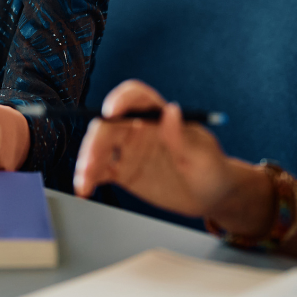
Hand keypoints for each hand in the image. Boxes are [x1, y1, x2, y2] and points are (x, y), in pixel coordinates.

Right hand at [73, 80, 239, 214]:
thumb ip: (182, 135)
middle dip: (95, 142)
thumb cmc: (212, 170)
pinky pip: (100, 170)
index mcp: (159, 117)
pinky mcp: (123, 171)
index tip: (110, 112)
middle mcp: (140, 129)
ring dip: (87, 161)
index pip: (135, 98)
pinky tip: (85, 188)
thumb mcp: (203, 155)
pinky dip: (88, 177)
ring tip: (84, 182)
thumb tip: (170, 110)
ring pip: (99, 148)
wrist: (211, 197)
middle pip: (109, 125)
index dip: (120, 100)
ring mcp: (129, 150)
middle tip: (91, 162)